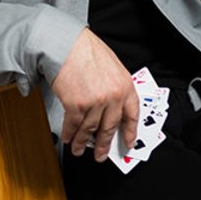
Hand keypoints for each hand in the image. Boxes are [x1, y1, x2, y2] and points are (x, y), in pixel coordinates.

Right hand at [52, 28, 138, 162]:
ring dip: (83, 142)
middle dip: (104, 144)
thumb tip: (111, 108)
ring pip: (90, 130)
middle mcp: (113, 96)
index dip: (130, 132)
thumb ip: (115, 87)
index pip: (132, 114)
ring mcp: (96, 102)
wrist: (67, 44)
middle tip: (101, 155)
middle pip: (110, 127)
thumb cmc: (88, 51)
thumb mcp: (112, 67)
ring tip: (79, 149)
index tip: (128, 143)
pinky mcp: (77, 105)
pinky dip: (70, 134)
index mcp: (126, 86)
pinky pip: (74, 125)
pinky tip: (69, 138)